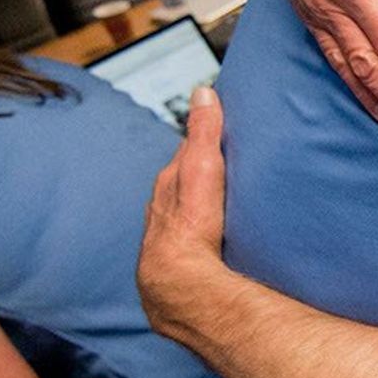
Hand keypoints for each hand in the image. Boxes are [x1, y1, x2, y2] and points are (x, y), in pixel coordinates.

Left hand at [139, 86, 232, 345]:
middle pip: (176, 192)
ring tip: (214, 217)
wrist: (181, 286)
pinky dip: (194, 250)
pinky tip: (208, 258)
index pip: (183, 160)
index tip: (213, 136)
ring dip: (191, 219)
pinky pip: (183, 256)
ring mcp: (164, 250)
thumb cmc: (192, 225)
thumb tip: (203, 90)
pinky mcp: (173, 279)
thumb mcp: (202, 169)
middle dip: (191, 182)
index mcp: (168, 191)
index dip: (197, 147)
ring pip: (177, 226)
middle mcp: (159, 219)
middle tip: (218, 173)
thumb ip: (204, 133)